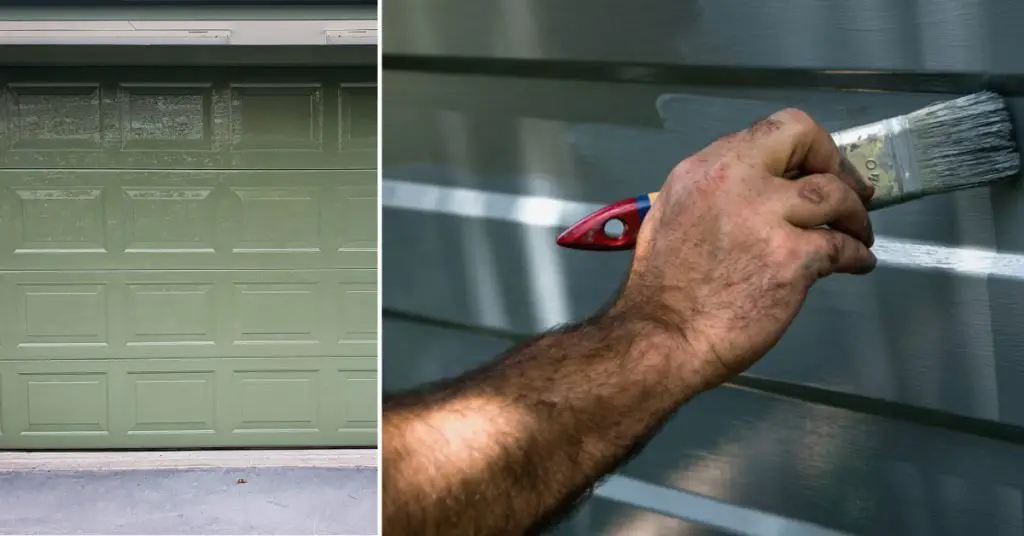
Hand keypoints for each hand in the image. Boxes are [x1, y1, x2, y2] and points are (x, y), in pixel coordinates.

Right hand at [614, 108, 876, 384]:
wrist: (663, 336)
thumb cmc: (663, 287)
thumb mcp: (674, 215)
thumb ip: (716, 193)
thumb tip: (760, 191)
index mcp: (704, 170)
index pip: (772, 130)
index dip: (807, 147)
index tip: (815, 168)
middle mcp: (734, 182)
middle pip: (807, 142)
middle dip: (838, 165)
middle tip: (851, 192)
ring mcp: (765, 219)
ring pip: (834, 195)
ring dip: (855, 215)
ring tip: (858, 234)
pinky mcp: (790, 259)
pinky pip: (842, 247)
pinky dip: (856, 255)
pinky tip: (857, 264)